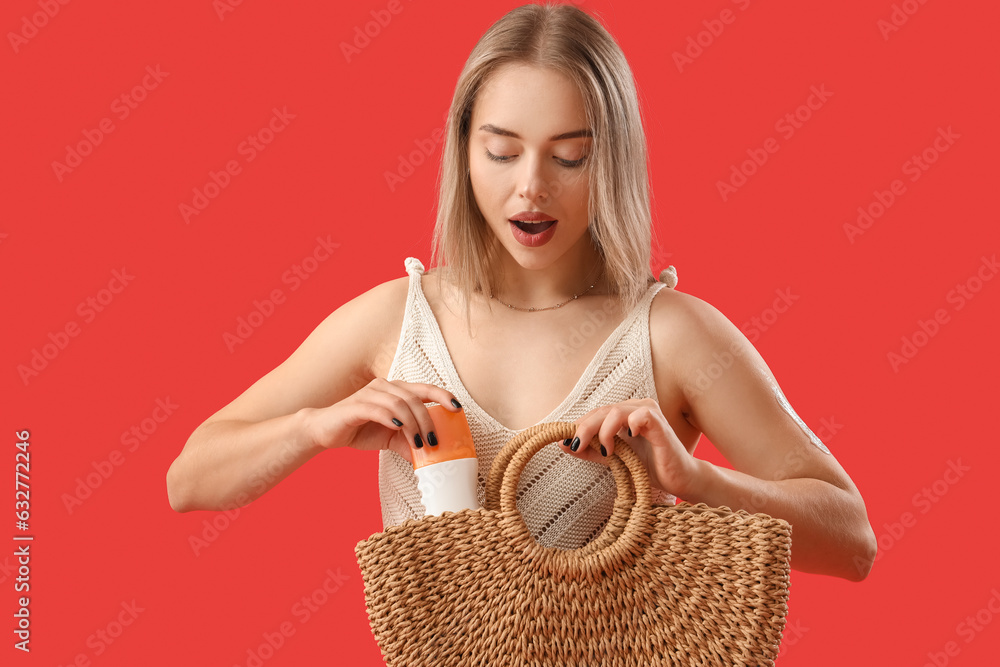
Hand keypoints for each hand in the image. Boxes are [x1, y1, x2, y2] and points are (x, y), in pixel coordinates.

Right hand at [305, 379, 461, 464]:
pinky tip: (399, 428)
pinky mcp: (356, 405)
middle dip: (428, 420)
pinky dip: (392, 418)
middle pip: (415, 398)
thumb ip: (410, 443)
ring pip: (400, 403)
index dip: (443, 395)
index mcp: (396, 391)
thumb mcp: (390, 438)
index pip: (425, 388)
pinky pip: (379, 409)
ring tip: (419, 443)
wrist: (325, 431)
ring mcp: (370, 394)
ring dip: (413, 424)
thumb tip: (432, 457)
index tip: (458, 408)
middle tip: (435, 441)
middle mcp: (385, 387)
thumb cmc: (360, 429)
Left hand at [560, 398, 699, 497]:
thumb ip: (592, 451)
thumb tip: (563, 446)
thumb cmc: (649, 467)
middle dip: (584, 429)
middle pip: (601, 411)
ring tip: (605, 451)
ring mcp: (649, 413)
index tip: (563, 443)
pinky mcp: (660, 424)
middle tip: (575, 446)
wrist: (679, 479)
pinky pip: (639, 416)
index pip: (595, 413)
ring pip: (615, 411)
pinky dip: (627, 426)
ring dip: (602, 431)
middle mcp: (636, 407)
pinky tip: (626, 441)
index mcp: (625, 412)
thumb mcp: (615, 458)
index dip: (578, 426)